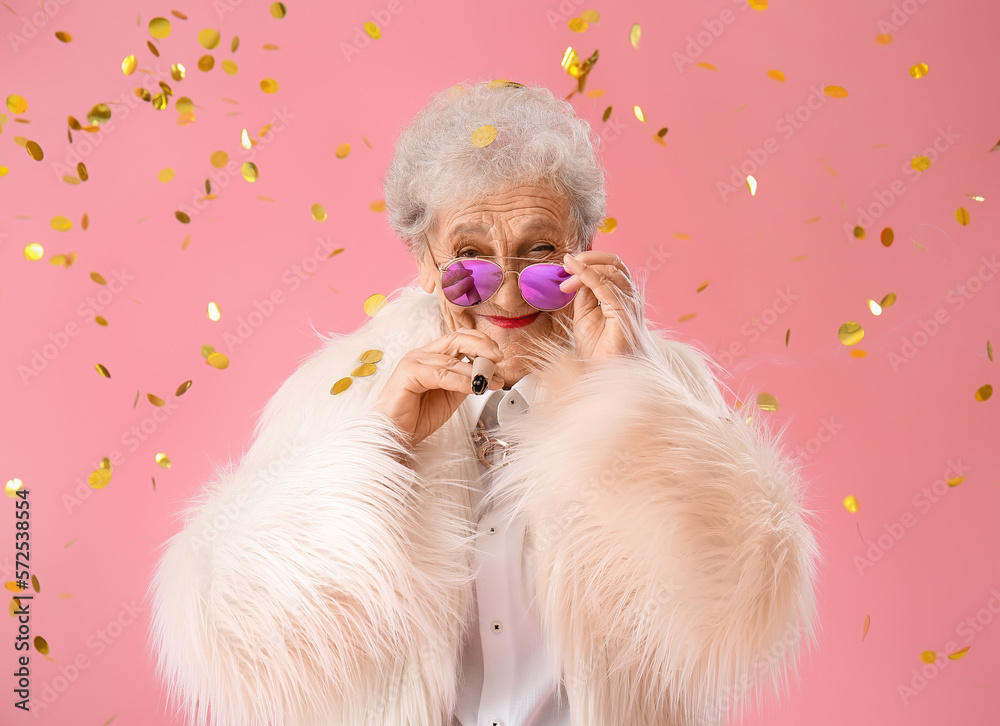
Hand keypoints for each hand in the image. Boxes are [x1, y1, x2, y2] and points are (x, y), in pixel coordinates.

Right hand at [373, 330, 504, 448]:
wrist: (393, 436)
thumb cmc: (415, 418)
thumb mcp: (450, 396)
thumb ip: (466, 382)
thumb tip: (491, 375)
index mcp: (431, 356)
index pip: (459, 338)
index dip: (480, 342)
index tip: (498, 355)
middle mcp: (421, 355)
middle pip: (456, 339)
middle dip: (482, 347)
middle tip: (499, 358)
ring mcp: (413, 362)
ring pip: (452, 360)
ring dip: (476, 371)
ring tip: (492, 381)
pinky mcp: (407, 374)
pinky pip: (442, 375)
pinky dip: (462, 381)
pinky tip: (475, 388)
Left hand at [559, 250, 643, 359]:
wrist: (607, 375)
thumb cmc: (600, 351)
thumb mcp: (585, 316)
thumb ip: (585, 295)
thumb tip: (577, 277)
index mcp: (622, 298)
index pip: (611, 267)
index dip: (589, 262)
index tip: (567, 267)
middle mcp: (629, 298)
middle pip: (614, 263)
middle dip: (589, 258)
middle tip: (566, 264)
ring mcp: (629, 304)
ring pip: (611, 270)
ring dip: (585, 267)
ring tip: (566, 274)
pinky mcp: (623, 312)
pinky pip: (605, 286)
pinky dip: (588, 274)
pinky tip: (575, 272)